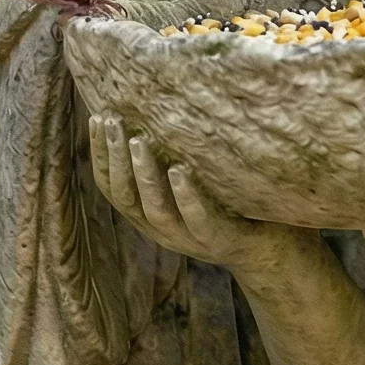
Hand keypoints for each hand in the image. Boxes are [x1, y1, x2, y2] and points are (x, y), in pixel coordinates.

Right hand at [89, 113, 290, 275]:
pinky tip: (179, 170)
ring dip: (144, 174)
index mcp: (147, 215)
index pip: (111, 185)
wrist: (266, 252)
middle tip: (112, 122)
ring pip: (155, 208)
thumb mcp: (188, 186)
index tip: (97, 119)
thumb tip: (152, 113)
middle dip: (115, 157)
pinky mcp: (216, 240)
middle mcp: (159, 228)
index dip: (101, 154)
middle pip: (125, 195)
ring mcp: (187, 237)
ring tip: (138, 142)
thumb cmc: (224, 208)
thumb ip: (168, 161)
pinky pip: (197, 218)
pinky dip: (186, 195)